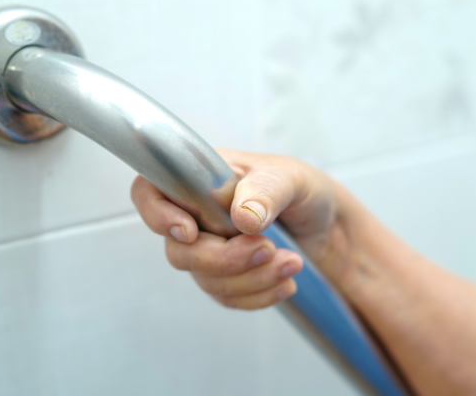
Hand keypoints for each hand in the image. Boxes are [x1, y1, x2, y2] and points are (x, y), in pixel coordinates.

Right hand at [131, 149, 343, 308]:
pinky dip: (257, 295)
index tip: (190, 232)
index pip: (150, 192)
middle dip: (225, 258)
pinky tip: (285, 282)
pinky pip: (227, 297)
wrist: (325, 223)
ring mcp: (207, 248)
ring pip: (206, 279)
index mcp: (199, 179)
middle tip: (268, 248)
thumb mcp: (290, 178)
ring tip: (291, 262)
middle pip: (179, 251)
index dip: (157, 216)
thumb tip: (243, 217)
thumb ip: (266, 191)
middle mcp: (195, 214)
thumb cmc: (301, 188)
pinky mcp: (225, 276)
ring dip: (251, 278)